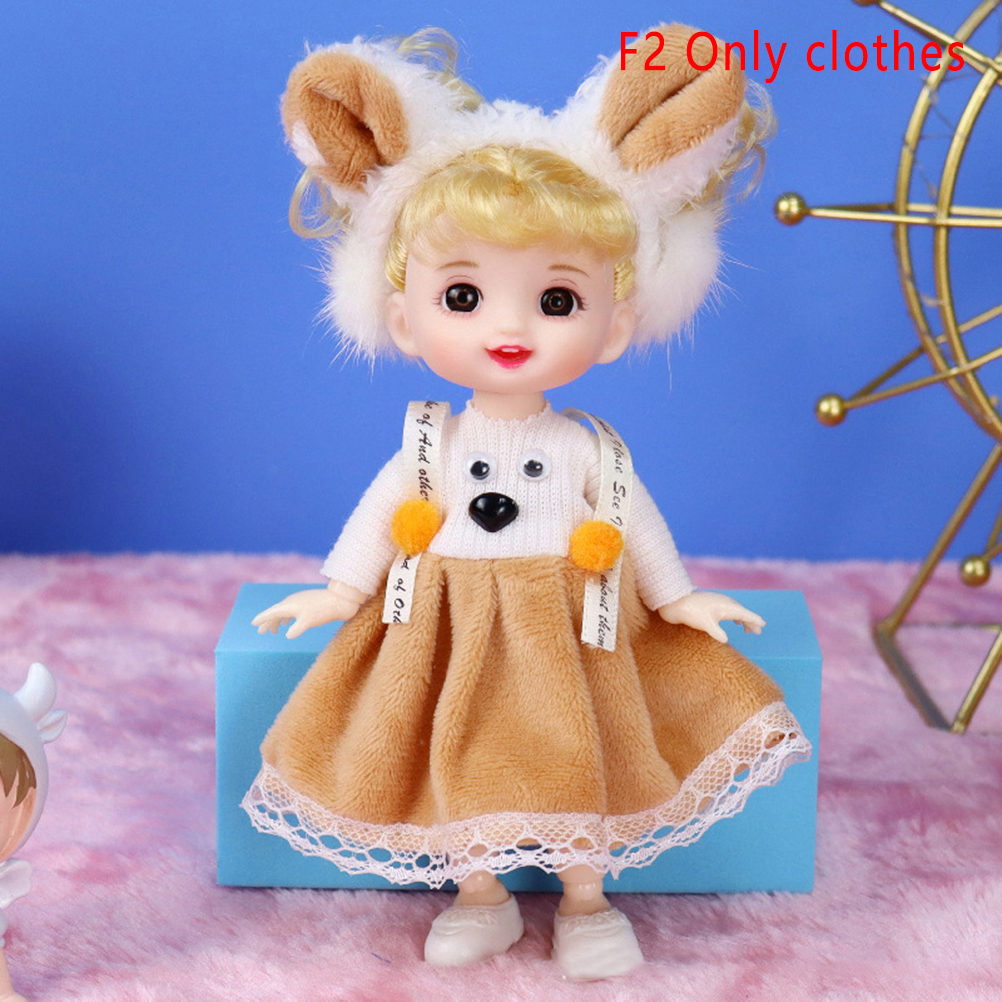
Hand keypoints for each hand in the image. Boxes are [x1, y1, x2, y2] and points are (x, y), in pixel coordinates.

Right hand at [252, 582, 368, 638]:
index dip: (262, 618)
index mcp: (289, 605)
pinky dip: (287, 617)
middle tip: (261, 631)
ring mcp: (300, 601)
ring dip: (278, 621)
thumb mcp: (308, 621)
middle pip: (276, 612)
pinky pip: (292, 610)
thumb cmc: (324, 610)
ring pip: (284, 612)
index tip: (253, 623)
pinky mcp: (308, 603)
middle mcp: (292, 601)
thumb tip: (288, 635)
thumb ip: (296, 629)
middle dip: (268, 622)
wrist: (341, 600)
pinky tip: (289, 622)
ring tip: (274, 631)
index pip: (271, 612)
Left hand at [657, 591, 764, 643]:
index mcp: (727, 606)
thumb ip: (717, 632)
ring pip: (735, 611)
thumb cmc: (691, 612)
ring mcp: (718, 602)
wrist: (675, 602)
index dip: (754, 620)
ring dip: (743, 620)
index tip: (763, 625)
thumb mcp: (705, 624)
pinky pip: (728, 609)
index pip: (745, 614)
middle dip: (750, 622)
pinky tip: (733, 621)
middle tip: (757, 632)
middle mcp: (725, 602)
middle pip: (742, 612)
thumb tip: (725, 640)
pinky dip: (734, 616)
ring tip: (747, 630)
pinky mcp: (711, 604)